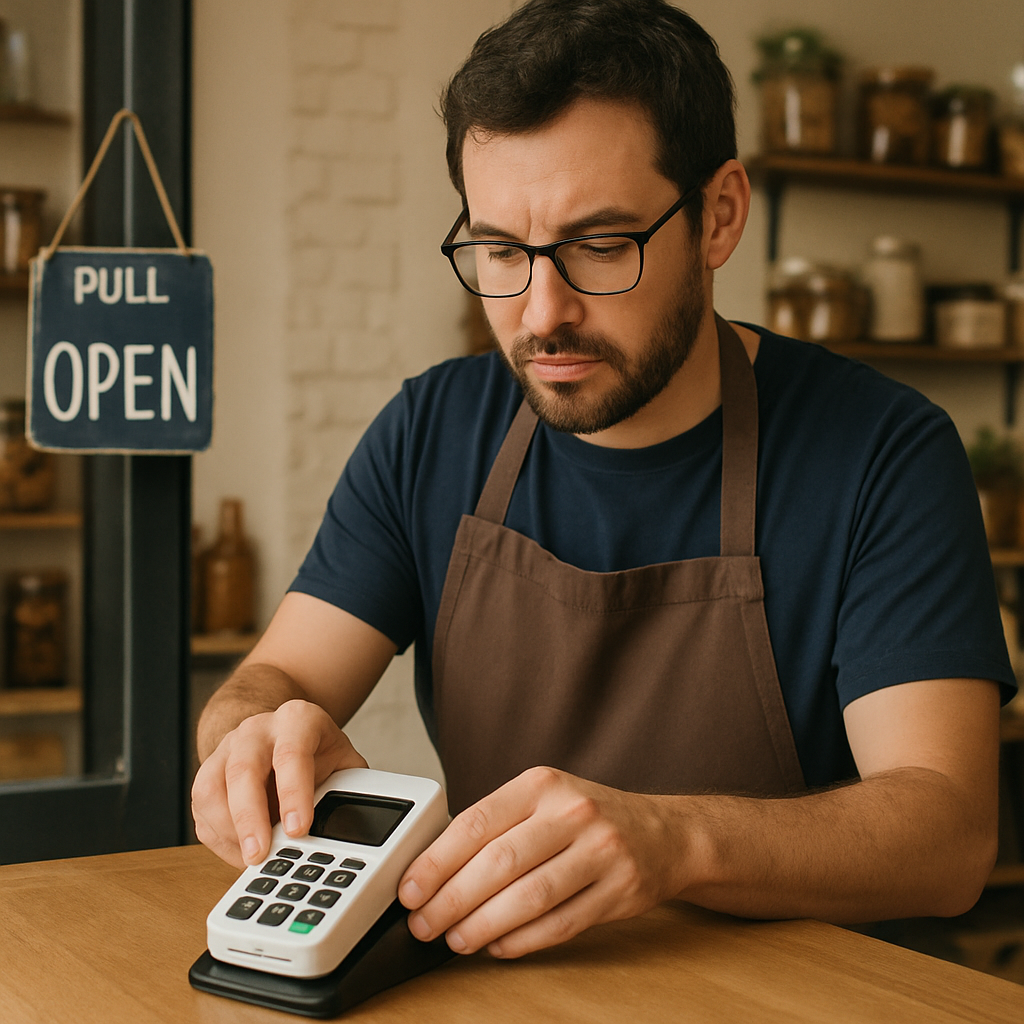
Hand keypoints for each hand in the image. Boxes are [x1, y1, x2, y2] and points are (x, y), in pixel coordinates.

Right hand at [191, 698, 366, 868]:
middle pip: (243, 770)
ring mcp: (227, 749)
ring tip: (251, 859)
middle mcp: (256, 730)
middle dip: (250, 818)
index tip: (298, 830)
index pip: (292, 753)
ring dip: (228, 831)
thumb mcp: (342, 761)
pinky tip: (239, 851)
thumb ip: (348, 788)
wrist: (284, 733)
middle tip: (261, 854)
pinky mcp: (207, 773)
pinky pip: (201, 809)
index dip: (293, 793)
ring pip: (211, 789)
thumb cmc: (316, 751)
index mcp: (296, 720)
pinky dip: (219, 837)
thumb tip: (347, 825)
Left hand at [397, 766, 682, 957]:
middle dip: (451, 901)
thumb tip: (433, 869)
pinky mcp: (620, 891)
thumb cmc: (589, 817)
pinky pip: (561, 924)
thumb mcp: (544, 798)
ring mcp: (601, 851)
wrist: (666, 832)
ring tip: (455, 940)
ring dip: (482, 926)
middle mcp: (572, 812)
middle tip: (424, 924)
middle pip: (498, 863)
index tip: (409, 890)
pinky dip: (522, 941)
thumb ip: (498, 824)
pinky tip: (497, 946)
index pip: (475, 823)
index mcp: (542, 783)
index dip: (435, 862)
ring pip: (528, 898)